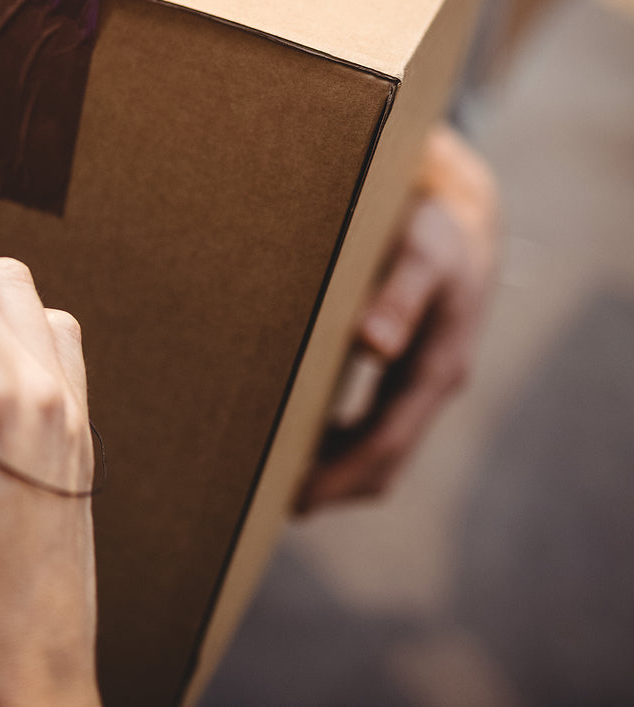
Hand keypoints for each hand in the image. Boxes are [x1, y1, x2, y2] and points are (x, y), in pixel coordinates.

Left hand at [299, 124, 498, 512]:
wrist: (463, 224)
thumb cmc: (433, 234)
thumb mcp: (419, 254)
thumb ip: (398, 296)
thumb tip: (373, 344)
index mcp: (436, 369)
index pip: (384, 443)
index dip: (339, 475)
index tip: (295, 499)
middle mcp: (431, 386)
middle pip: (382, 461)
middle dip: (331, 487)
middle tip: (264, 503)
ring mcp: (421, 385)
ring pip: (379, 448)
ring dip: (333, 470)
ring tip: (271, 478)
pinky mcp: (407, 377)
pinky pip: (375, 425)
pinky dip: (339, 442)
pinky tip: (296, 436)